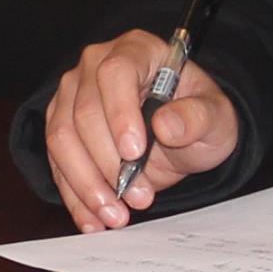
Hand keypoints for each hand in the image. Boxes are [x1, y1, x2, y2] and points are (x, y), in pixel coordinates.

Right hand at [41, 27, 241, 230]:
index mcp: (136, 50)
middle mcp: (95, 65)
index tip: (136, 152)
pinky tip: (94, 221)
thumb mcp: (216, 117)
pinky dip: (74, 196)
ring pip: (62, 139)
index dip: (120, 112)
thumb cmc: (197, 116)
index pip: (116, 72)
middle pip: (84, 112)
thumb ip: (199, 117)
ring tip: (118, 216)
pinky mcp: (60, 127)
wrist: (180, 135)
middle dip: (110, 163)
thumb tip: (166, 125)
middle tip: (141, 198)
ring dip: (87, 184)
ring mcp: (71, 95)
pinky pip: (56, 163)